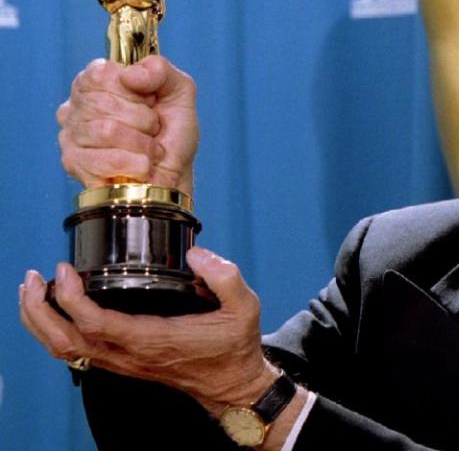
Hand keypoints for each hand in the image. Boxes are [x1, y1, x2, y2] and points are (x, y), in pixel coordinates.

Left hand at [18, 247, 273, 412]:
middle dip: (39, 309)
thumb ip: (225, 276)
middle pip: (64, 340)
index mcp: (154, 339)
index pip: (95, 323)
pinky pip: (76, 353)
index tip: (67, 270)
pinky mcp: (124, 363)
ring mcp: (124, 362)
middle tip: (34, 278)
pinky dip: (54, 333)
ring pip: (64, 350)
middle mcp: (131, 355)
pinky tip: (54, 312)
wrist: (233, 385)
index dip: (71, 297)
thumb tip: (197, 255)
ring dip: (40, 322)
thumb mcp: (244, 307)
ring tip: (33, 291)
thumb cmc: (234, 347)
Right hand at [57, 55, 197, 195]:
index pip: (100, 74)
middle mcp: (76, 106)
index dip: (133, 91)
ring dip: (142, 143)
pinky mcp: (74, 165)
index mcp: (96, 82)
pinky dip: (136, 163)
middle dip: (142, 119)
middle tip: (152, 129)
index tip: (149, 101)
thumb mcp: (178, 91)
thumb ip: (160, 70)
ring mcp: (70, 136)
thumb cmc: (172, 133)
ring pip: (106, 131)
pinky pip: (107, 160)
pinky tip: (142, 166)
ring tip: (149, 148)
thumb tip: (129, 74)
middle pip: (102, 103)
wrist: (176, 173)